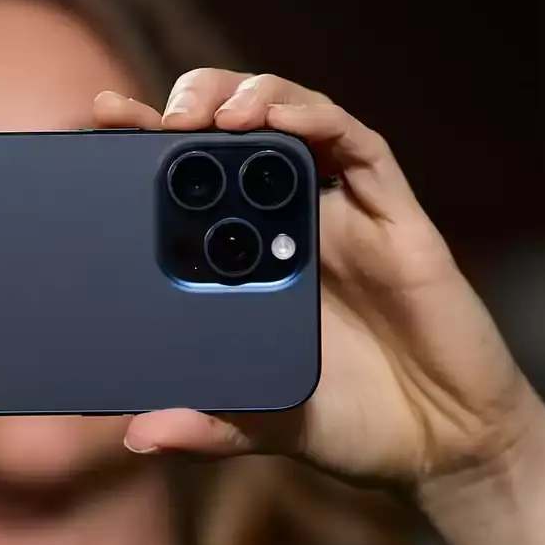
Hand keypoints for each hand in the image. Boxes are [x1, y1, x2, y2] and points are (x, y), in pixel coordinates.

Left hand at [95, 71, 542, 491]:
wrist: (443, 448)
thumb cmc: (347, 421)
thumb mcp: (259, 427)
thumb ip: (204, 426)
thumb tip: (136, 435)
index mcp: (244, 254)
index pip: (188, 176)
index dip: (146, 138)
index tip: (101, 117)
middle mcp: (288, 218)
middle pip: (236, 128)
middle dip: (193, 102)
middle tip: (150, 116)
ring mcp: (342, 211)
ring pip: (293, 118)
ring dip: (250, 96)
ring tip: (211, 113)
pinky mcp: (396, 215)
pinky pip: (358, 147)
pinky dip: (317, 121)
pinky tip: (280, 121)